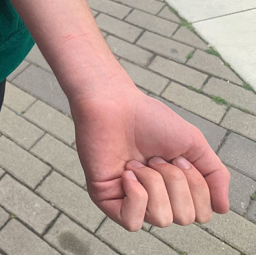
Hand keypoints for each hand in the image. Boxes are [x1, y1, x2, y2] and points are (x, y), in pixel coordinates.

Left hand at [71, 86, 229, 230]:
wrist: (114, 106)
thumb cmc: (149, 120)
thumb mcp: (193, 145)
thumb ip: (214, 175)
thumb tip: (222, 209)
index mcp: (174, 190)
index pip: (201, 213)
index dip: (196, 185)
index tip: (177, 156)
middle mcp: (154, 199)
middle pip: (184, 217)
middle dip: (175, 181)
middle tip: (155, 158)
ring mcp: (129, 200)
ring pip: (161, 219)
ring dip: (154, 184)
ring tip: (138, 163)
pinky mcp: (106, 200)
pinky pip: (132, 222)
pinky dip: (136, 196)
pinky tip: (127, 175)